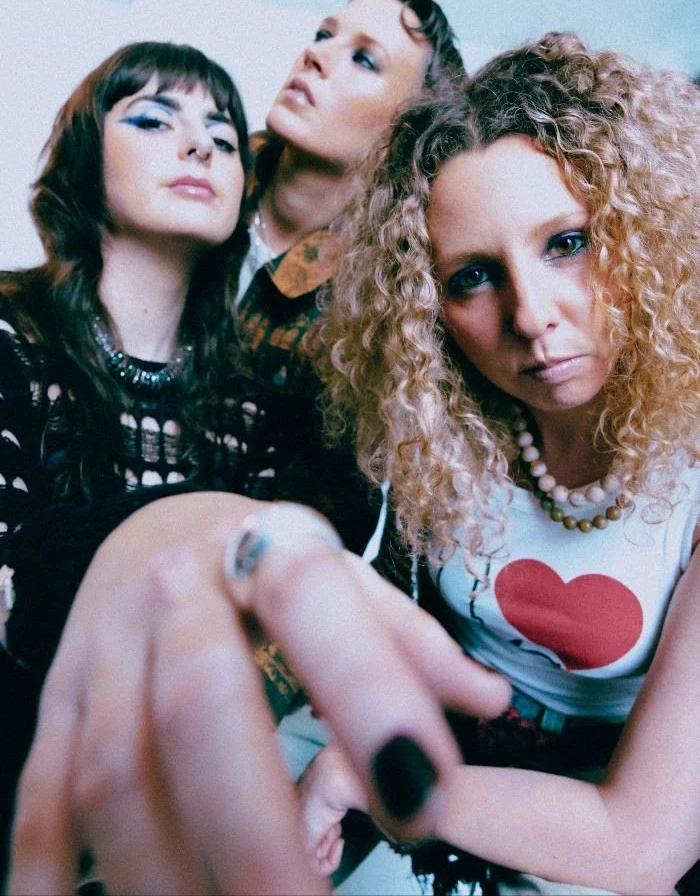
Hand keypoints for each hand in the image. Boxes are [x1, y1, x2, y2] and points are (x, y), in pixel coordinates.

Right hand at [8, 493, 510, 894]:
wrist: (153, 534)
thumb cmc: (267, 570)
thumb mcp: (340, 579)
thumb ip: (405, 637)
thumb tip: (488, 701)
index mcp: (261, 552)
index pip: (313, 603)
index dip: (368, 694)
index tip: (425, 802)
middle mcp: (172, 596)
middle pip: (199, 706)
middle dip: (251, 829)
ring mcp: (101, 653)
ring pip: (114, 771)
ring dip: (160, 876)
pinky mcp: (55, 705)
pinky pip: (37, 798)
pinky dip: (54, 879)